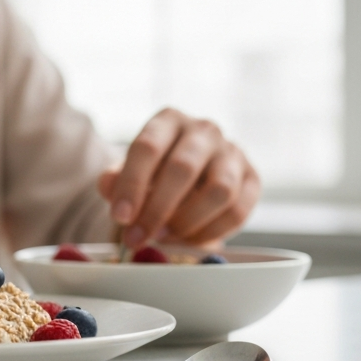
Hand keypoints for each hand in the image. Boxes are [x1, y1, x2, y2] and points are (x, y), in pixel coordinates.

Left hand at [97, 108, 259, 248]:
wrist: (188, 177)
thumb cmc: (152, 173)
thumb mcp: (127, 172)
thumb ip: (115, 179)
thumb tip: (108, 186)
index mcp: (168, 121)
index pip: (147, 147)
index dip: (132, 185)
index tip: (120, 217)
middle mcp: (203, 130)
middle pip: (182, 168)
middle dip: (157, 210)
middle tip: (138, 237)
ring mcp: (232, 152)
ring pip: (218, 190)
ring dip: (187, 222)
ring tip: (164, 237)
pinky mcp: (252, 177)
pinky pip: (239, 210)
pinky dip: (212, 232)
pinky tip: (189, 240)